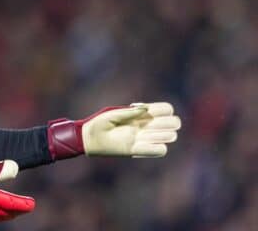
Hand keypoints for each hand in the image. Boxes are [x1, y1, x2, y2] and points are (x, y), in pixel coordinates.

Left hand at [47, 102, 181, 158]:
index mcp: (140, 114)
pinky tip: (144, 143)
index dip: (165, 109)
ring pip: (170, 136)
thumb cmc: (98, 123)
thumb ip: (129, 112)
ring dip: (163, 134)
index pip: (166, 109)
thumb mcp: (112, 114)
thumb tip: (146, 110)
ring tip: (145, 134)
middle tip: (151, 124)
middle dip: (168, 123)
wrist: (88, 139)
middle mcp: (145, 126)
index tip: (151, 110)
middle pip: (174, 123)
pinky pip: (159, 151)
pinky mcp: (137, 150)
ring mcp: (143, 138)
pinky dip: (158, 148)